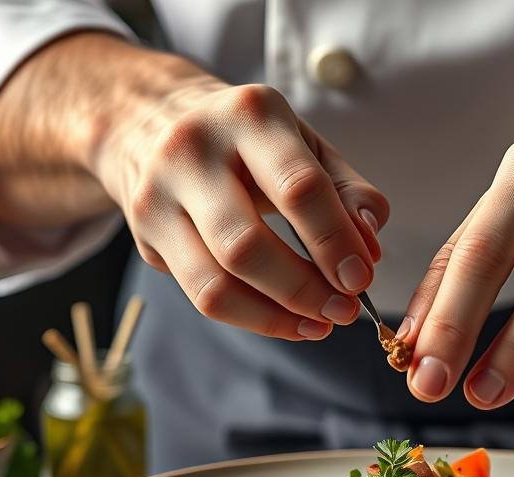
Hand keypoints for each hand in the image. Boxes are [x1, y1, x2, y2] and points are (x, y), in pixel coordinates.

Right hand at [94, 78, 388, 340]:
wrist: (152, 121)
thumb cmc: (250, 140)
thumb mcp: (306, 145)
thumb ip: (348, 193)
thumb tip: (369, 251)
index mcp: (249, 115)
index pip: (298, 187)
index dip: (334, 241)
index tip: (362, 279)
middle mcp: (193, 149)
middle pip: (246, 244)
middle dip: (304, 289)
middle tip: (344, 310)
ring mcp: (157, 194)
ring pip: (216, 281)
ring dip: (276, 315)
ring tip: (319, 324)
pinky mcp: (144, 233)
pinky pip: (201, 295)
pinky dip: (252, 318)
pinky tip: (287, 321)